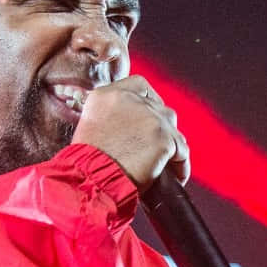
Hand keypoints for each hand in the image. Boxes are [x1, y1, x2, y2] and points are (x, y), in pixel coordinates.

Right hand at [72, 75, 189, 190]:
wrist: (90, 181)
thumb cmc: (84, 163)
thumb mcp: (89, 126)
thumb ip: (110, 116)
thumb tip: (130, 124)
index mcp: (107, 96)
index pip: (139, 85)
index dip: (149, 99)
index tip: (150, 114)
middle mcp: (130, 101)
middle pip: (159, 108)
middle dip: (160, 127)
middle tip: (155, 147)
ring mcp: (151, 118)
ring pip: (172, 128)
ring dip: (170, 144)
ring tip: (166, 163)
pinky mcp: (164, 139)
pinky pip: (181, 151)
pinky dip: (180, 165)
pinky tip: (176, 176)